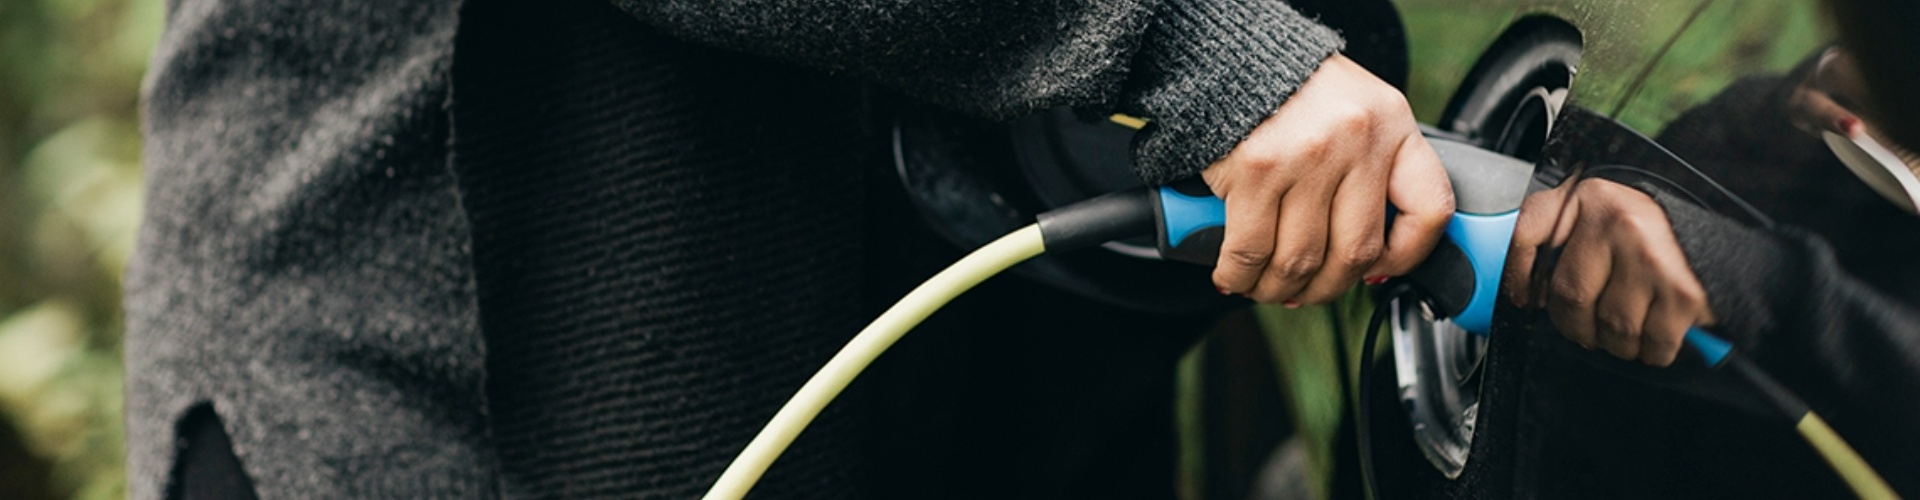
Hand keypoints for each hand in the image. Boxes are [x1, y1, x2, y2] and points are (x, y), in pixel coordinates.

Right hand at [1201, 54, 1453, 305]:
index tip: (1379, 271)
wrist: (1229, 57)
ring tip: (1266, 287)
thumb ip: (1372, 169)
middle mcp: (1357, 141)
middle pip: (1356, 251)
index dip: (1407, 256)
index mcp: (1392, 124)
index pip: (1430, 208)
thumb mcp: (1357, 112)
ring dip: (1279, 289)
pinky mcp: (1255, 171)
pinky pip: (1251, 249)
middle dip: (1328, 288)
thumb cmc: (1292, 91)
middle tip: (1307, 292)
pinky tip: (1232, 275)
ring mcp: (1306, 157)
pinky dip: (1239, 275)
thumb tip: (1370, 257)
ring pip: (1300, 259)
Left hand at [1501, 179, 1714, 366]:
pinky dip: (1652, 352)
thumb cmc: (1650, 235)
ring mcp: (1650, 255)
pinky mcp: (1683, 290)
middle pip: (1568, 296)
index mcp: (1588, 198)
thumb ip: (1560, 240)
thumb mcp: (1601, 218)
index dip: (1519, 272)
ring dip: (1617, 342)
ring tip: (1628, 327)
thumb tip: (1530, 294)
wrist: (1718, 238)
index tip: (1525, 297)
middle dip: (1577, 325)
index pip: (1528, 232)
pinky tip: (1656, 335)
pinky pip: (1652, 344)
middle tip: (1589, 326)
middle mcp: (1617, 221)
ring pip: (1610, 327)